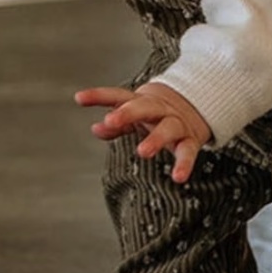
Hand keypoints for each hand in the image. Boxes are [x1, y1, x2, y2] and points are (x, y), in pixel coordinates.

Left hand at [75, 82, 212, 184]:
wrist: (192, 106)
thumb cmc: (153, 114)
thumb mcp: (133, 116)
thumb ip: (115, 124)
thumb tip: (95, 129)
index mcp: (140, 102)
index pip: (117, 95)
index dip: (98, 96)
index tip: (79, 98)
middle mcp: (158, 109)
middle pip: (143, 107)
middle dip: (127, 113)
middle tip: (111, 120)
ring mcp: (175, 123)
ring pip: (167, 128)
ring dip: (155, 139)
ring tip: (143, 152)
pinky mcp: (189, 140)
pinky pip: (188, 151)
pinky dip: (184, 164)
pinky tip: (178, 177)